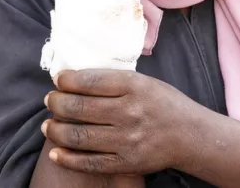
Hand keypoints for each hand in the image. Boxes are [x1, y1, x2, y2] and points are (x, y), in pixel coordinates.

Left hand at [42, 69, 200, 175]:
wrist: (191, 136)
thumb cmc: (165, 104)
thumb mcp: (144, 82)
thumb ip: (114, 80)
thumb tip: (75, 77)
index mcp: (135, 86)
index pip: (90, 81)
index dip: (67, 80)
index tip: (58, 80)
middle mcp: (130, 112)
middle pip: (79, 107)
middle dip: (56, 103)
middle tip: (50, 101)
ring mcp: (127, 139)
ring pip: (79, 136)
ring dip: (56, 130)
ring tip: (48, 125)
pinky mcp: (127, 162)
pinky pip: (90, 162)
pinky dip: (68, 158)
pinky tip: (56, 152)